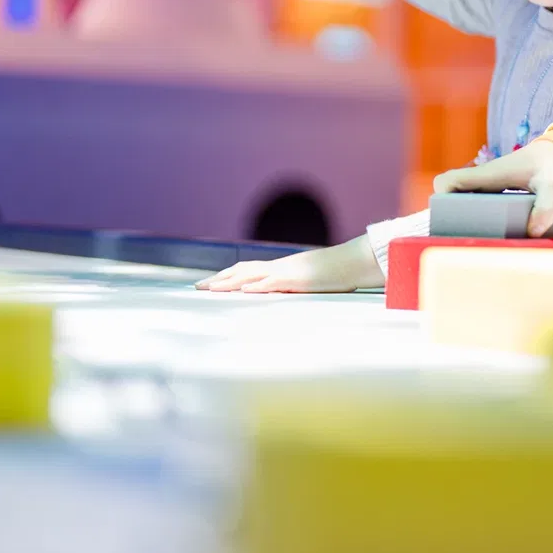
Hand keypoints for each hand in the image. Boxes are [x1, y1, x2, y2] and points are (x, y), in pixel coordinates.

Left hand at [196, 236, 382, 292]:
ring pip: (252, 274)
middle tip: (197, 286)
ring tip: (209, 288)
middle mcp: (280, 267)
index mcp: (282, 268)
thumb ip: (298, 284)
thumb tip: (290, 291)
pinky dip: (257, 285)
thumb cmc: (338, 272)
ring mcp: (287, 271)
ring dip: (229, 281)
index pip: (249, 269)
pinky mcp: (298, 279)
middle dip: (219, 278)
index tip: (211, 282)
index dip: (228, 275)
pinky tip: (243, 289)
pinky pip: (274, 281)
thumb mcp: (313, 280)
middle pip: (243, 269)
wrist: (355, 261)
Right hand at [432, 139, 552, 236]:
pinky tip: (494, 234)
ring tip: (478, 240)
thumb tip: (532, 232)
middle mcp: (484, 179)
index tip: (449, 217)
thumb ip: (546, 207)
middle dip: (451, 216)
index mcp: (488, 175)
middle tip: (465, 237)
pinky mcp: (499, 191)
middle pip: (451, 195)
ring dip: (465, 218)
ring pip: (464, 200)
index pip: (449, 181)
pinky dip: (479, 216)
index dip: (441, 198)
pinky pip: (479, 203)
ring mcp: (490, 185)